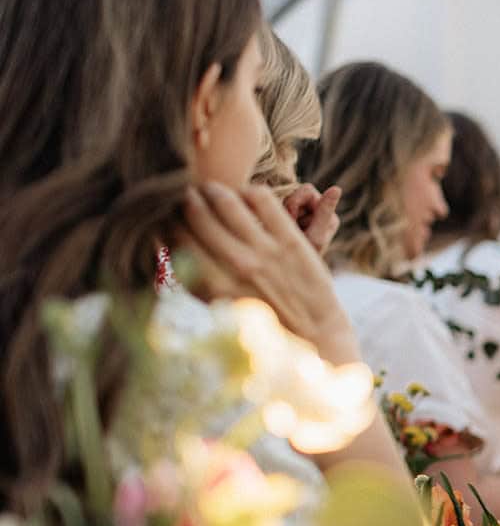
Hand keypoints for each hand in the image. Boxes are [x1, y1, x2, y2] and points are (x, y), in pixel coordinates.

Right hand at [181, 182, 358, 362]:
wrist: (313, 336)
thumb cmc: (259, 320)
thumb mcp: (218, 305)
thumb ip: (191, 275)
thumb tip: (161, 241)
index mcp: (212, 286)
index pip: (174, 235)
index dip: (165, 217)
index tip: (165, 211)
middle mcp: (236, 266)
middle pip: (195, 213)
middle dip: (185, 197)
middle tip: (184, 192)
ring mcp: (266, 252)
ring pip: (226, 201)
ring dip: (213, 190)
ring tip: (210, 189)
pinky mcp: (293, 241)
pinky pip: (262, 200)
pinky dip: (248, 192)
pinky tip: (244, 196)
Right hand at [282, 183, 341, 254]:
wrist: (287, 277)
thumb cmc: (304, 261)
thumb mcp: (314, 237)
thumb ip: (324, 212)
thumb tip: (337, 187)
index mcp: (329, 217)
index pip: (306, 190)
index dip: (293, 203)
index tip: (292, 221)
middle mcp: (319, 213)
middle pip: (295, 193)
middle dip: (287, 210)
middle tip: (287, 228)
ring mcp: (305, 216)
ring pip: (284, 200)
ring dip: (281, 216)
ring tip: (286, 232)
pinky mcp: (291, 218)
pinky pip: (277, 209)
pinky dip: (275, 219)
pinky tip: (281, 231)